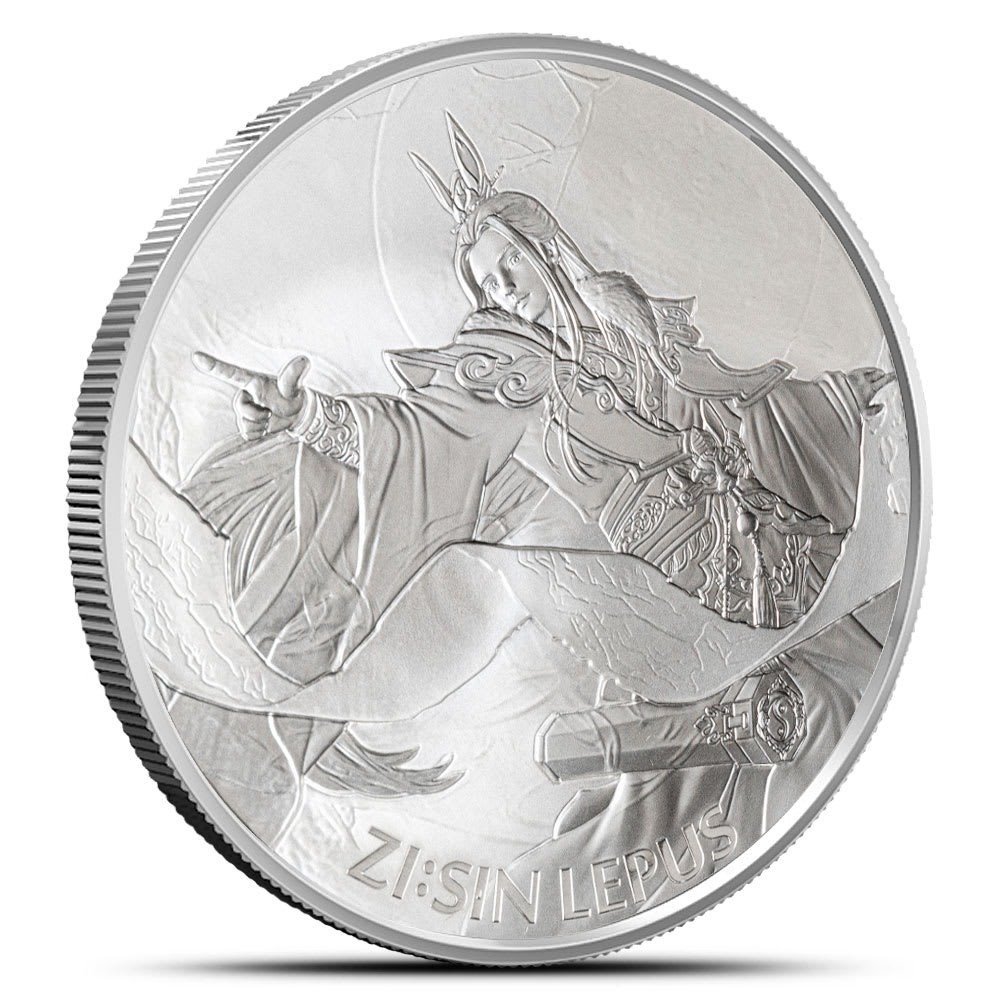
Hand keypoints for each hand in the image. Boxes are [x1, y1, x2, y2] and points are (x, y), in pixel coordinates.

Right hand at [193, 352, 309, 439]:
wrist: (296, 414)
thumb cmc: (292, 395)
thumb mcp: (293, 387)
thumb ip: (294, 376)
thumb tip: (304, 360)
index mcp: (252, 382)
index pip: (230, 373)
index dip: (213, 366)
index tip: (196, 357)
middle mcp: (244, 395)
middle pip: (241, 410)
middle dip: (258, 414)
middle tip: (271, 411)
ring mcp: (244, 410)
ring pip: (245, 423)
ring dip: (261, 424)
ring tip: (270, 416)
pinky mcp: (247, 424)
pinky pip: (248, 434)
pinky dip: (260, 433)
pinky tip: (266, 426)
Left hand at [847, 367, 894, 416]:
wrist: (831, 399)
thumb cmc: (846, 407)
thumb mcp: (863, 413)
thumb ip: (874, 410)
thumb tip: (881, 406)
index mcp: (870, 389)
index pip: (884, 380)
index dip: (890, 377)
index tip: (894, 375)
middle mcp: (863, 380)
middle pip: (877, 374)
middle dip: (882, 374)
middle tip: (885, 375)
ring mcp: (854, 376)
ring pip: (868, 370)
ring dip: (873, 371)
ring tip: (876, 373)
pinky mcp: (846, 374)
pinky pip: (858, 370)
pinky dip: (863, 371)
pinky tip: (862, 372)